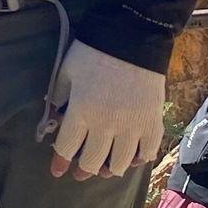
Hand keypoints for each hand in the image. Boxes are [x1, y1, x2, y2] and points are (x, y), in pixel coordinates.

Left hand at [42, 40, 164, 179]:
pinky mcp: (153, 123)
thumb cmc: (94, 52)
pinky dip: (139, 159)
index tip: (57, 170)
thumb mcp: (67, 70)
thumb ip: (59, 96)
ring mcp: (132, 127)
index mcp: (81, 111)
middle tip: (81, 171)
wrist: (133, 37)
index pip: (67, 148)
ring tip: (106, 167)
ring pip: (120, 164)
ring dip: (110, 168)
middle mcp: (106, 125)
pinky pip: (148, 152)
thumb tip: (55, 115)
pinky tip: (133, 157)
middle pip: (92, 162)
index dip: (60, 161)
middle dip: (84, 170)